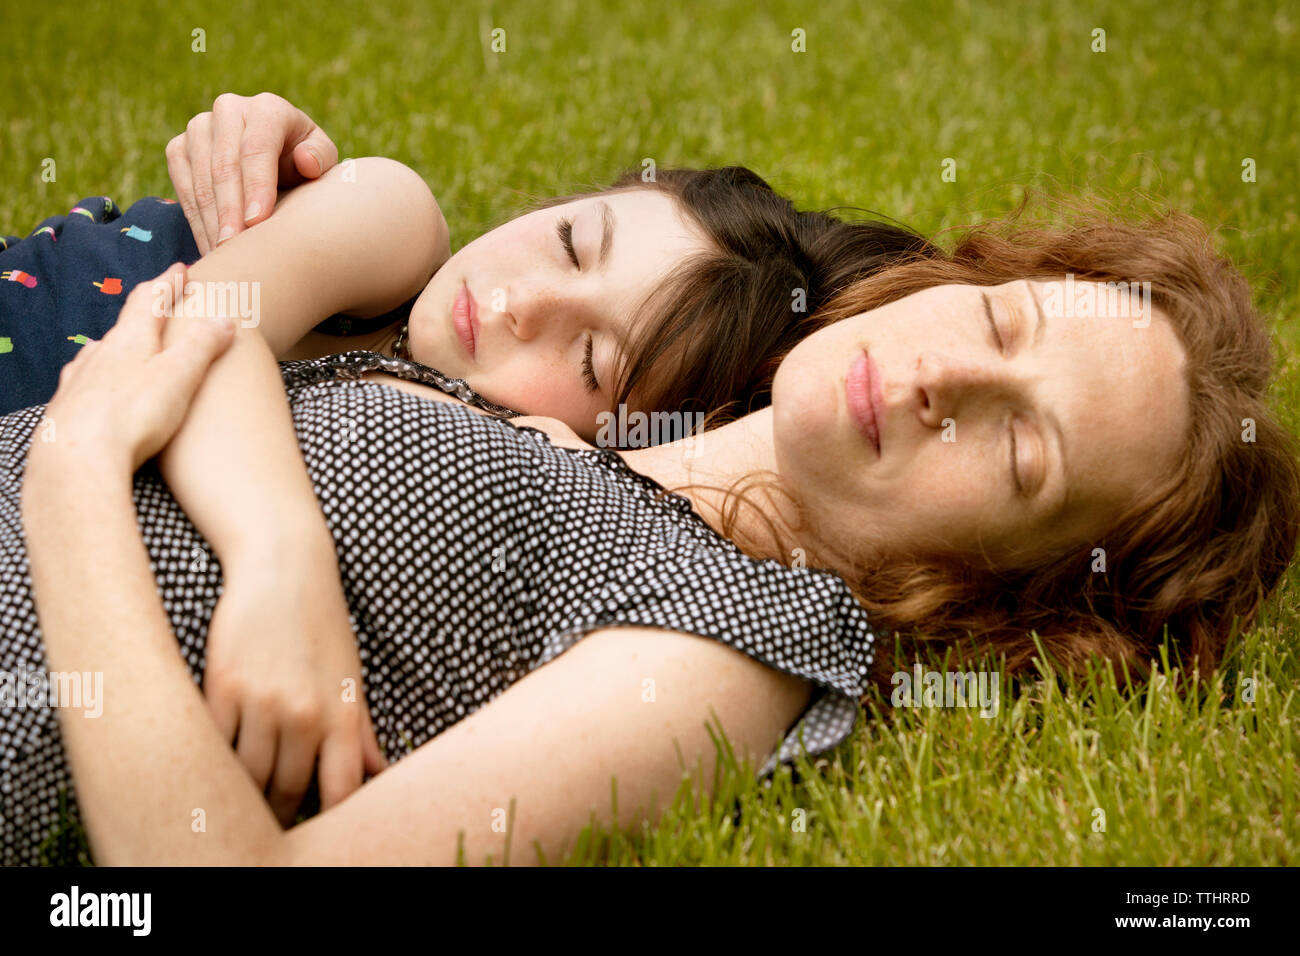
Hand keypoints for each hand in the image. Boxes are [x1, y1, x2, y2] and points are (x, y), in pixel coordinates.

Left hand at [31, 263, 233, 473]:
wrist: (78, 457)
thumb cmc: (133, 415)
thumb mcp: (180, 376)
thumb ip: (202, 345)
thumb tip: (225, 319)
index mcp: (132, 338)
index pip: (151, 300)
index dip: (168, 283)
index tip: (180, 269)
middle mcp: (102, 351)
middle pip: (127, 321)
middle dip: (147, 308)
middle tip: (160, 298)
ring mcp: (82, 377)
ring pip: (103, 347)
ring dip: (120, 338)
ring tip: (128, 336)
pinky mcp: (70, 404)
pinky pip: (86, 374)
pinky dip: (97, 367)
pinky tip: (93, 375)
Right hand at [166, 92, 338, 253]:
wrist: (276, 156)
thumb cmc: (305, 162)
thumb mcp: (322, 157)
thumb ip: (321, 157)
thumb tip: (306, 162)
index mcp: (267, 109)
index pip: (257, 148)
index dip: (256, 186)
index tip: (256, 222)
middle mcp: (228, 110)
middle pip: (224, 166)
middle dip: (229, 211)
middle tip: (233, 248)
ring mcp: (199, 128)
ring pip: (200, 178)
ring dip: (210, 221)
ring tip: (222, 255)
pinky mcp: (180, 147)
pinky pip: (182, 186)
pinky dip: (195, 219)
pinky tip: (209, 245)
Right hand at [204, 540, 387, 825]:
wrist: (285, 568)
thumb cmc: (323, 627)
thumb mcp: (350, 677)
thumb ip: (361, 732)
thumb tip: (379, 773)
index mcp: (343, 715)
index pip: (340, 791)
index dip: (326, 822)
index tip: (315, 834)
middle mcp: (305, 714)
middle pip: (283, 793)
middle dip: (276, 813)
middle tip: (267, 821)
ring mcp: (262, 702)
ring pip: (244, 777)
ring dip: (240, 792)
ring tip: (237, 798)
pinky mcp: (222, 686)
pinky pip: (212, 744)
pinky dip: (211, 760)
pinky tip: (212, 763)